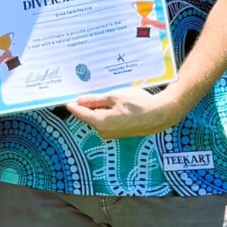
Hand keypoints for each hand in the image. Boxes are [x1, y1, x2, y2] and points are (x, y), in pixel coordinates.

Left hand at [66, 83, 185, 140]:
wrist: (159, 115)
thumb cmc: (137, 104)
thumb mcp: (114, 97)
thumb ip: (95, 100)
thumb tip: (80, 101)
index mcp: (100, 122)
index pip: (80, 114)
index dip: (73, 105)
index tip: (67, 98)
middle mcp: (104, 131)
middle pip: (89, 117)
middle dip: (86, 106)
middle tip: (85, 93)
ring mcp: (112, 134)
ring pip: (99, 119)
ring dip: (98, 109)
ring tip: (103, 95)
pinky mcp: (120, 133)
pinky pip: (108, 122)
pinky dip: (107, 113)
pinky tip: (113, 103)